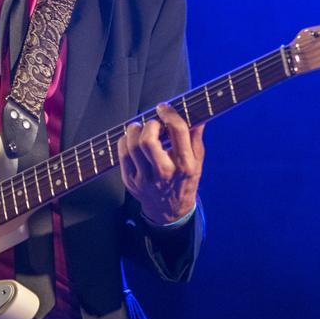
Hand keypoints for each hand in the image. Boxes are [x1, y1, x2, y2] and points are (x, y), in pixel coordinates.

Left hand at [117, 103, 204, 223]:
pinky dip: (125, 141)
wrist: (169, 210)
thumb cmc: (185, 181)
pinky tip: (132, 140)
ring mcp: (145, 178)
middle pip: (148, 140)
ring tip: (141, 128)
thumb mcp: (197, 161)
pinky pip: (122, 153)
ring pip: (132, 145)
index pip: (177, 131)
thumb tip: (198, 114)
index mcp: (185, 165)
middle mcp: (164, 172)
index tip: (164, 108)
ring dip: (135, 130)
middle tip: (153, 123)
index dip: (169, 114)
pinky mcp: (130, 180)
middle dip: (149, 125)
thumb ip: (195, 137)